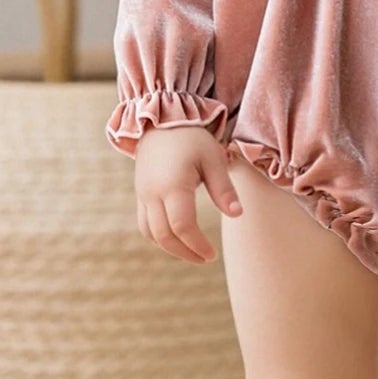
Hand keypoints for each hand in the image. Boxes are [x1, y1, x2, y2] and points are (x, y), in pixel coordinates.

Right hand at [133, 125, 242, 262]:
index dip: (197, 244)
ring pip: (150, 233)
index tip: (212, 254)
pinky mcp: (140, 193)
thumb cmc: (192, 138)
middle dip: (185, 252)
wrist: (161, 120)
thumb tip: (237, 214)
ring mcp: (143, 194)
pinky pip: (144, 224)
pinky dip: (159, 237)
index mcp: (173, 185)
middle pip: (164, 235)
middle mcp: (153, 193)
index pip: (182, 226)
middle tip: (205, 258)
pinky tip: (177, 238)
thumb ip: (223, 188)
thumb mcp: (213, 158)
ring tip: (192, 252)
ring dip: (170, 248)